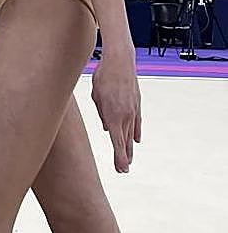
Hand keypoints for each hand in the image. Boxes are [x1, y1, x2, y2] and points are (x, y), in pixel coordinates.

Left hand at [91, 47, 141, 172]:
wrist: (121, 61)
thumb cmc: (103, 77)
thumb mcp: (96, 96)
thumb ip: (101, 114)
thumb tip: (106, 128)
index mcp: (113, 115)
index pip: (116, 142)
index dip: (119, 157)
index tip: (121, 169)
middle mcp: (125, 116)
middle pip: (124, 141)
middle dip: (123, 157)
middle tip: (123, 171)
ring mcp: (133, 110)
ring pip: (131, 133)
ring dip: (129, 147)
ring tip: (128, 160)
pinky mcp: (136, 104)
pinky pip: (137, 122)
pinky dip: (136, 132)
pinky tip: (136, 141)